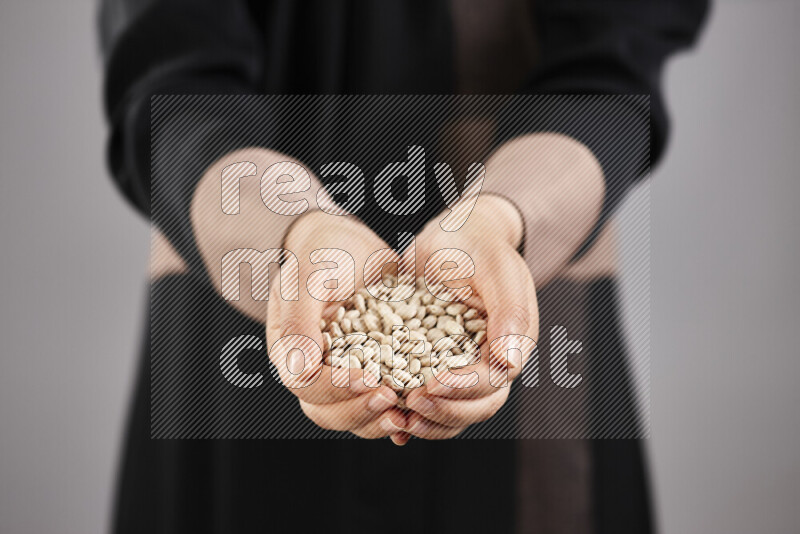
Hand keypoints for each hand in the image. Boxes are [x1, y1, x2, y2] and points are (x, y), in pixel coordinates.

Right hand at [266, 211, 407, 441]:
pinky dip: (400, 411)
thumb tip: (298, 372)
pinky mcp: (375, 370)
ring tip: (406, 415)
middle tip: (390, 400)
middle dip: (360, 411)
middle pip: (329, 412)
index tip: (367, 379)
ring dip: (379, 420)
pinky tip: (420, 413)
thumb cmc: (321, 253)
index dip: (336, 389)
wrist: (348, 243)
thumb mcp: (308, 278)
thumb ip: (298, 322)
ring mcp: (345, 374)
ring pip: (356, 415)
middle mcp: (316, 370)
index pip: (308, 386)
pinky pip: (383, 401)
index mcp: (292, 351)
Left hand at [400, 195, 538, 439]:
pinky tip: (387, 417)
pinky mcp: (431, 363)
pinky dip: (409, 411)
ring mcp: (459, 366)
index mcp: (510, 345)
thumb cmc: (479, 246)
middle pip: (474, 407)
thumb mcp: (497, 269)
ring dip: (426, 421)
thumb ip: (510, 311)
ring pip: (450, 409)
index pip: (492, 384)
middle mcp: (488, 362)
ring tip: (397, 420)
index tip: (432, 385)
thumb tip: (510, 363)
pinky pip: (425, 395)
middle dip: (444, 412)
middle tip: (410, 405)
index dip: (463, 390)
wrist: (452, 236)